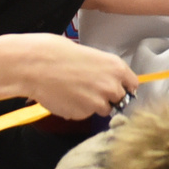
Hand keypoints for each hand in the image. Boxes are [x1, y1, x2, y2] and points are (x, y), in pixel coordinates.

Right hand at [0, 33, 137, 120]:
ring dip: (93, 105)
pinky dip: (77, 110)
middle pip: (120, 100)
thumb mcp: (89, 54)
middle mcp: (111, 87)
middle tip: (90, 90)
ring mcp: (97, 103)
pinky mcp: (82, 114)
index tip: (118, 89)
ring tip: (75, 92)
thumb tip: (106, 79)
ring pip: (102, 110)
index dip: (124, 88)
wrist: (35, 66)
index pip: (133, 85)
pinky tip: (65, 97)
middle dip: (108, 97)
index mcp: (116, 68)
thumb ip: (103, 70)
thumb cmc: (57, 53)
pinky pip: (84, 115)